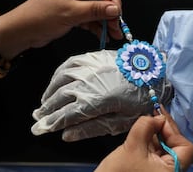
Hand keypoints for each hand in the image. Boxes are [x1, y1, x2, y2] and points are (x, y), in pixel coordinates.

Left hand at [0, 0, 121, 59]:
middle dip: (111, 15)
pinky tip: (103, 35)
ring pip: (96, 11)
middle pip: (101, 0)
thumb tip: (116, 9)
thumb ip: (95, 10)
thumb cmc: (42, 17)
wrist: (22, 31)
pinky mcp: (72, 15)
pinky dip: (96, 27)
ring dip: (105, 23)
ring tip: (113, 35)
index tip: (119, 17)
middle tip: (118, 29)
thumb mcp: (71, 13)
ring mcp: (74, 3)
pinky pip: (89, 19)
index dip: (113, 2)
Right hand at [31, 50, 172, 141]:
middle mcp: (89, 81)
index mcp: (97, 100)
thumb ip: (92, 128)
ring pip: (61, 79)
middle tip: (38, 118)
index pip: (66, 114)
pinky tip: (56, 81)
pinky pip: (70, 63)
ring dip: (49, 92)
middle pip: (60, 97)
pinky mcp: (94, 56)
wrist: (154, 72)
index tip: (41, 128)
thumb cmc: (140, 99)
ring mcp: (90, 66)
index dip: (52, 123)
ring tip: (44, 102)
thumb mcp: (121, 120)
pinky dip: (58, 74)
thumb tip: (67, 135)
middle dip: (47, 110)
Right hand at [95, 107, 192, 171]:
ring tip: (148, 121)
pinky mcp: (151, 171)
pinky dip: (151, 142)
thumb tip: (157, 117)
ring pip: (166, 149)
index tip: (159, 119)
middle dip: (165, 129)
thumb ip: (146, 126)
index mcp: (172, 171)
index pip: (185, 147)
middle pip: (177, 146)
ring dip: (158, 134)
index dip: (173, 130)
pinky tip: (144, 132)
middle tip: (155, 113)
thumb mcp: (132, 146)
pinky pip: (157, 154)